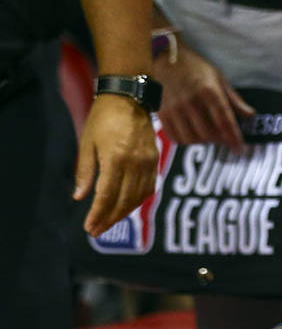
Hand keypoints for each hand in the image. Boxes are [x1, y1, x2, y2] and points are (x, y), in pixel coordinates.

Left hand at [74, 94, 158, 236]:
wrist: (129, 98)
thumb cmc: (103, 119)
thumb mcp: (87, 143)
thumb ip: (85, 172)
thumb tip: (80, 197)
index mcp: (116, 158)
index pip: (107, 195)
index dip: (98, 214)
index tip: (89, 228)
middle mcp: (135, 163)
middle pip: (125, 200)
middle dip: (110, 218)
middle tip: (97, 231)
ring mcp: (148, 161)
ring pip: (139, 196)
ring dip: (125, 212)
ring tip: (110, 221)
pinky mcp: (155, 159)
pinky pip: (149, 186)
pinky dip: (138, 200)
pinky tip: (128, 205)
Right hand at [151, 43, 253, 149]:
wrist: (166, 59)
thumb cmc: (196, 68)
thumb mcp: (219, 78)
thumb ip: (234, 99)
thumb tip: (250, 115)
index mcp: (209, 91)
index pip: (225, 121)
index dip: (234, 138)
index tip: (241, 150)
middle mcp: (191, 101)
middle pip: (209, 134)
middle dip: (220, 140)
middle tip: (225, 138)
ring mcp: (174, 109)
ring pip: (192, 139)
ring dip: (204, 142)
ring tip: (210, 134)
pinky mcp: (162, 114)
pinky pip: (175, 137)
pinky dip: (186, 141)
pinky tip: (193, 134)